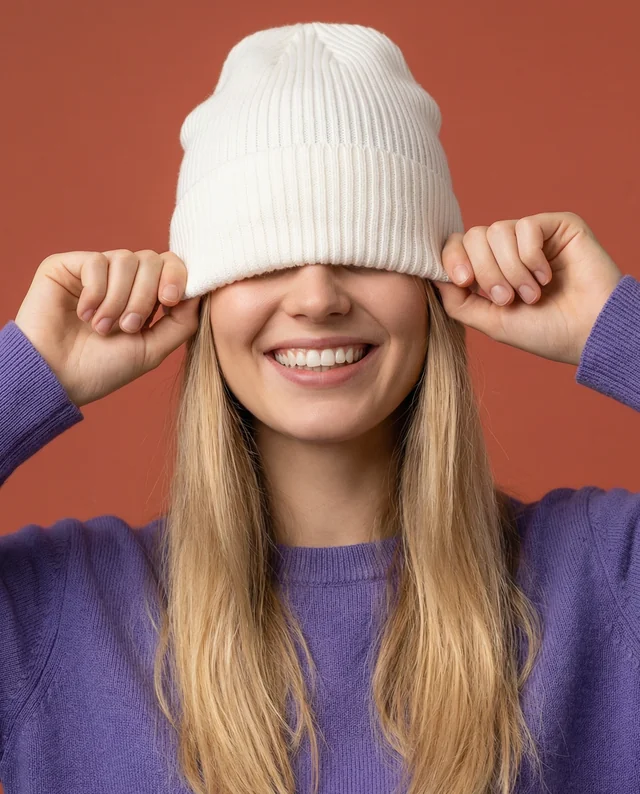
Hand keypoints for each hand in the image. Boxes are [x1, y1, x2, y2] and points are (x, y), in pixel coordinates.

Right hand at [14, 249, 200, 407]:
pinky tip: (83, 315)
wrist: (57, 379)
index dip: (177, 277)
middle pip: (152, 260)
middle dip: (145, 296)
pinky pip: (97, 262)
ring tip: (103, 328)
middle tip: (128, 327)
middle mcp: (121, 280)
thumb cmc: (102, 369)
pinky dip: (96, 292)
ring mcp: (95, 271)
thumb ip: (182, 322)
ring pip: (126, 259)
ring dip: (119, 299)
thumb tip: (201, 292)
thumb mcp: (153, 350)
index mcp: (144, 296)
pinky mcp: (67, 266)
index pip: (171, 266)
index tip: (170, 302)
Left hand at [436, 212, 623, 365]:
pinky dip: (531, 257)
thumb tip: (432, 276)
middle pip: (473, 236)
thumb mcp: (491, 321)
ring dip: (511, 270)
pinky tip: (547, 277)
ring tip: (532, 294)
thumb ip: (458, 300)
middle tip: (508, 298)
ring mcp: (532, 236)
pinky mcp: (557, 226)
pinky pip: (525, 227)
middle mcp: (509, 250)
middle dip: (486, 271)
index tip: (464, 282)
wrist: (589, 333)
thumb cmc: (544, 332)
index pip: (457, 246)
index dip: (453, 259)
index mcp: (490, 270)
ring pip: (497, 232)